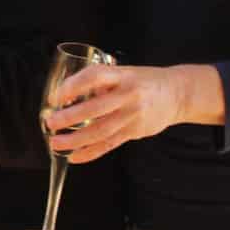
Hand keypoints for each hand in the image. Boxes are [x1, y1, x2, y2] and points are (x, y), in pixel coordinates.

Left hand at [45, 62, 222, 162]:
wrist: (178, 93)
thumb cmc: (145, 81)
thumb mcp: (125, 73)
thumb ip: (102, 82)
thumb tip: (69, 93)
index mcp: (123, 76)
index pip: (95, 77)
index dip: (74, 86)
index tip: (57, 96)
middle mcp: (128, 95)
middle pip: (95, 108)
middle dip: (69, 117)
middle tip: (51, 123)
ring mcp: (132, 115)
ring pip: (100, 131)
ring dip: (75, 139)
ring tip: (56, 143)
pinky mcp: (135, 132)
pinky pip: (110, 144)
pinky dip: (91, 152)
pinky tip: (75, 156)